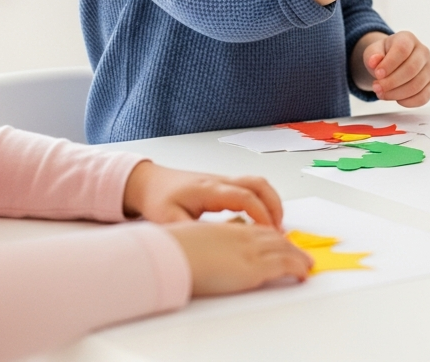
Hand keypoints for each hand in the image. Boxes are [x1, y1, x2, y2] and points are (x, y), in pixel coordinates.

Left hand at [122, 161, 283, 227]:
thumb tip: (209, 249)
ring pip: (259, 183)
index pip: (244, 197)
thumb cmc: (158, 198)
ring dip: (272, 202)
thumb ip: (190, 233)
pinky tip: (261, 220)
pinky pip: (252, 188)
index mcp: (209, 189)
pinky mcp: (225, 185)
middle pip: (259, 185)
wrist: (149, 182)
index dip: (260, 215)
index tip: (268, 233)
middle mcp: (220, 181)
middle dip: (275, 207)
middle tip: (279, 232)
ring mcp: (224, 181)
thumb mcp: (168, 220)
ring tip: (275, 227)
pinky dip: (264, 201)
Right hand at [165, 221, 312, 296]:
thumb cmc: (174, 250)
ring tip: (305, 263)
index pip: (255, 229)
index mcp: (227, 230)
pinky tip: (303, 273)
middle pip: (273, 237)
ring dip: (297, 256)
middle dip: (288, 245)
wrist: (169, 254)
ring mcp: (250, 250)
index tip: (277, 240)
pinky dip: (297, 268)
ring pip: (284, 249)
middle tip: (299, 253)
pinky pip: (286, 265)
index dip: (269, 235)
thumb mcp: (192, 240)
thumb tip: (211, 247)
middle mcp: (242, 236)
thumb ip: (208, 240)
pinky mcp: (254, 268)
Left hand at [356, 31, 429, 106]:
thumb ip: (372, 55)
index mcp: (408, 39)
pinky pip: (424, 97)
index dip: (389, 64)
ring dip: (397, 94)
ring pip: (417, 85)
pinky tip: (397, 99)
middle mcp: (423, 52)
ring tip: (382, 94)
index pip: (402, 49)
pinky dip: (408, 102)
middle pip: (411, 69)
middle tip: (376, 88)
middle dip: (391, 82)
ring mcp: (429, 68)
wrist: (391, 63)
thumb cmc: (383, 56)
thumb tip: (374, 62)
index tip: (377, 74)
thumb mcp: (373, 52)